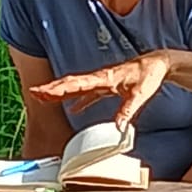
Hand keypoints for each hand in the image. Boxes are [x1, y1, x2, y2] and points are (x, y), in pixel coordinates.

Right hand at [29, 52, 171, 126]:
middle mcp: (100, 78)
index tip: (44, 90)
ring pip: (76, 87)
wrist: (158, 64)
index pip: (78, 84)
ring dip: (60, 92)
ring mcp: (102, 81)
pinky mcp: (108, 85)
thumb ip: (127, 110)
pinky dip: (78, 99)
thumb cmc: (149, 75)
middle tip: (33, 92)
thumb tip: (118, 127)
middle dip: (52, 88)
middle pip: (71, 83)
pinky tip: (72, 107)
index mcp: (105, 78)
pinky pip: (88, 93)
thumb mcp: (140, 94)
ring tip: (43, 97)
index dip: (59, 88)